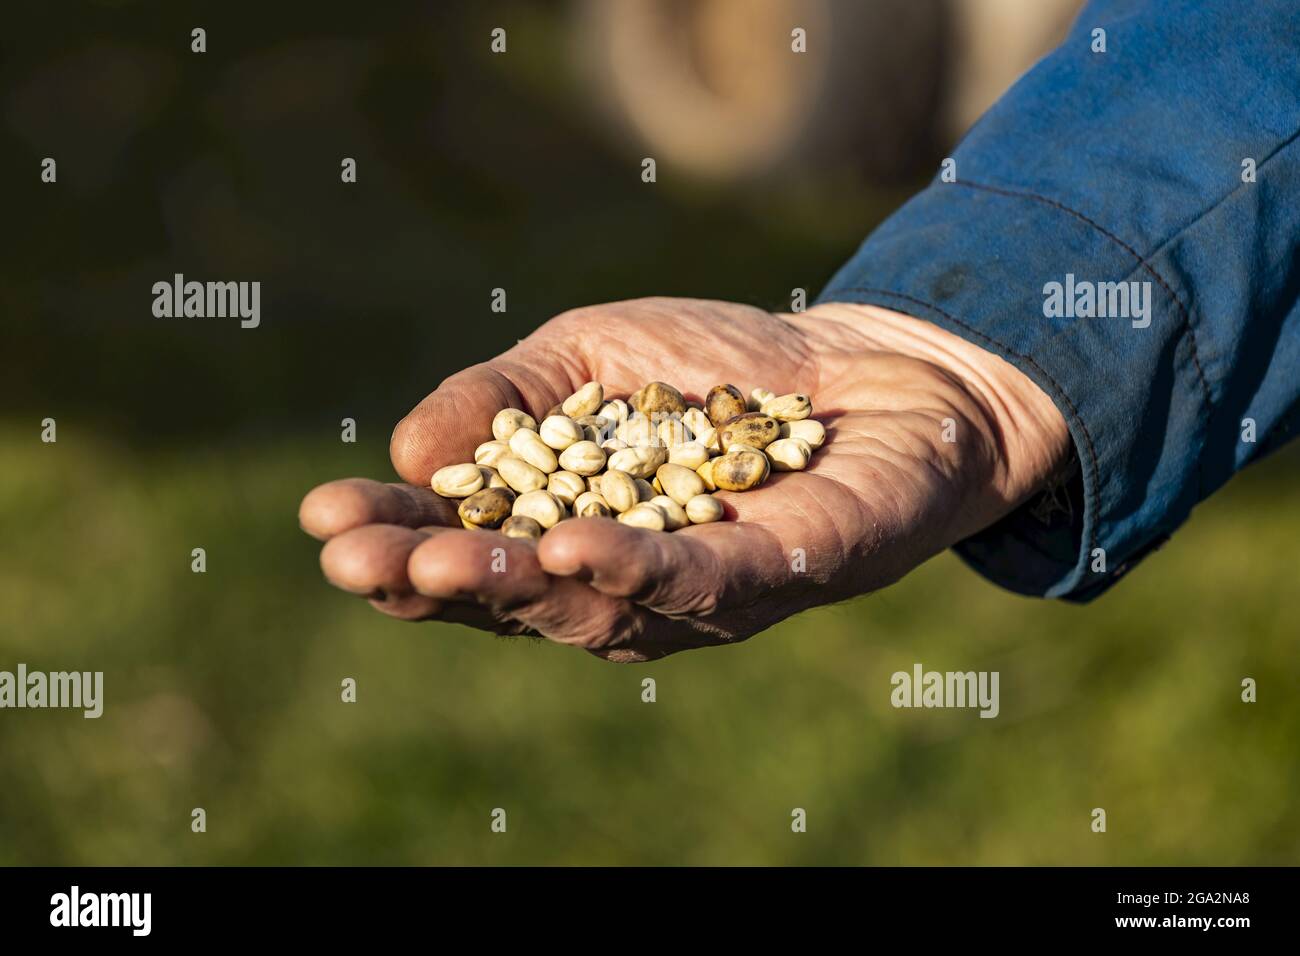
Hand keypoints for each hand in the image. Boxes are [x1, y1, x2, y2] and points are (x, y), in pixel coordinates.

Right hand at [299, 298, 1069, 660]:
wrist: (865, 366)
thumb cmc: (714, 369)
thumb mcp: (586, 356)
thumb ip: (501, 396)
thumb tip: (407, 451)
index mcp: (561, 528)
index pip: (463, 547)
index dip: (394, 538)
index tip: (323, 515)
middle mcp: (618, 579)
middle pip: (513, 595)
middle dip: (429, 581)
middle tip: (354, 560)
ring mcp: (693, 592)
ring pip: (591, 606)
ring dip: (512, 586)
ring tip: (433, 566)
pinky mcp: (776, 577)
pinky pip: (699, 585)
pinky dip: (634, 571)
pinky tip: (574, 549)